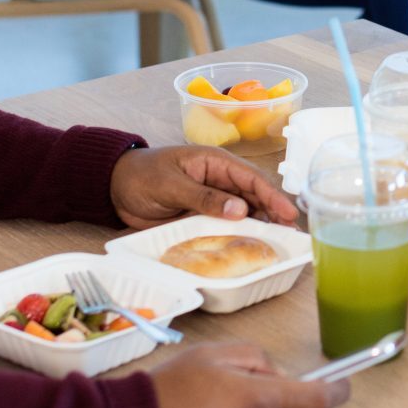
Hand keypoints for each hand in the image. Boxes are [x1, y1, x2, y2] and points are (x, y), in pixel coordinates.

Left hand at [108, 146, 299, 229]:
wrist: (115, 187)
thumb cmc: (142, 175)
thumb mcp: (172, 185)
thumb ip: (204, 197)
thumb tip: (240, 210)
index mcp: (215, 162)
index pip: (251, 178)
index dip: (272, 195)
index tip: (288, 212)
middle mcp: (220, 180)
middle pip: (254, 196)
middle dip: (274, 212)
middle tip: (292, 233)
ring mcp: (213, 199)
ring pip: (245, 212)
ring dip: (261, 225)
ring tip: (280, 241)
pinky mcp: (204, 216)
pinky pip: (227, 225)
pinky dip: (241, 234)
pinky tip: (253, 244)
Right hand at [152, 342, 348, 407]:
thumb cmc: (170, 389)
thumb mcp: (215, 353)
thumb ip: (258, 358)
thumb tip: (279, 374)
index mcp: (260, 399)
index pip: (319, 399)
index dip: (338, 389)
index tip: (344, 382)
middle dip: (300, 399)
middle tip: (269, 383)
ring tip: (237, 401)